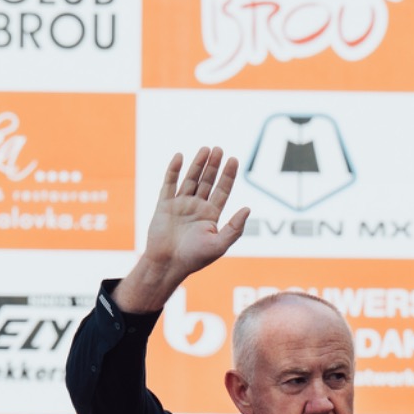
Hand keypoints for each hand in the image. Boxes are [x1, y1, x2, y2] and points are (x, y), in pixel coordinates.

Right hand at [114, 148, 250, 313]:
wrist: (167, 264)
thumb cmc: (194, 258)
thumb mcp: (219, 245)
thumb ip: (235, 228)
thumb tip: (248, 208)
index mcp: (211, 216)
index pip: (222, 190)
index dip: (228, 175)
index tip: (234, 160)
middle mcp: (197, 208)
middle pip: (207, 181)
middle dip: (214, 165)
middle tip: (219, 149)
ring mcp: (180, 205)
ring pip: (190, 179)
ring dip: (197, 164)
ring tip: (206, 149)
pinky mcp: (164, 205)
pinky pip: (169, 184)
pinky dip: (174, 170)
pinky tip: (180, 157)